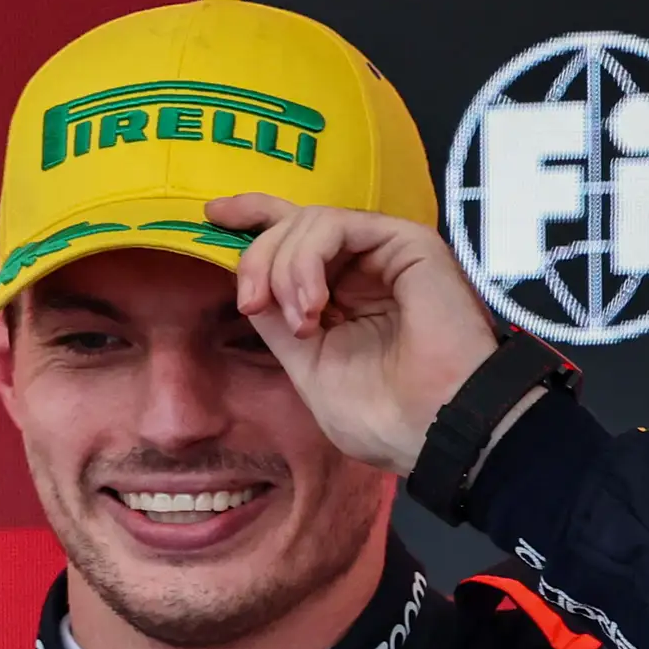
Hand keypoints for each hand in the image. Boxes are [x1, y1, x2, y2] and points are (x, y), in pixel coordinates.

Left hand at [211, 193, 502, 476]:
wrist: (437, 430)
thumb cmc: (385, 418)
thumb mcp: (309, 367)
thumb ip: (279, 322)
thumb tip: (247, 283)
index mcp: (343, 297)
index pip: (293, 240)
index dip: (253, 220)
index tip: (212, 218)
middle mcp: (363, 269)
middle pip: (290, 225)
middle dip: (257, 258)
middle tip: (253, 305)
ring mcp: (384, 253)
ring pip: (308, 221)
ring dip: (283, 267)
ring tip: (301, 320)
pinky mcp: (405, 241)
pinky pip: (336, 222)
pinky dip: (308, 257)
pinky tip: (313, 303)